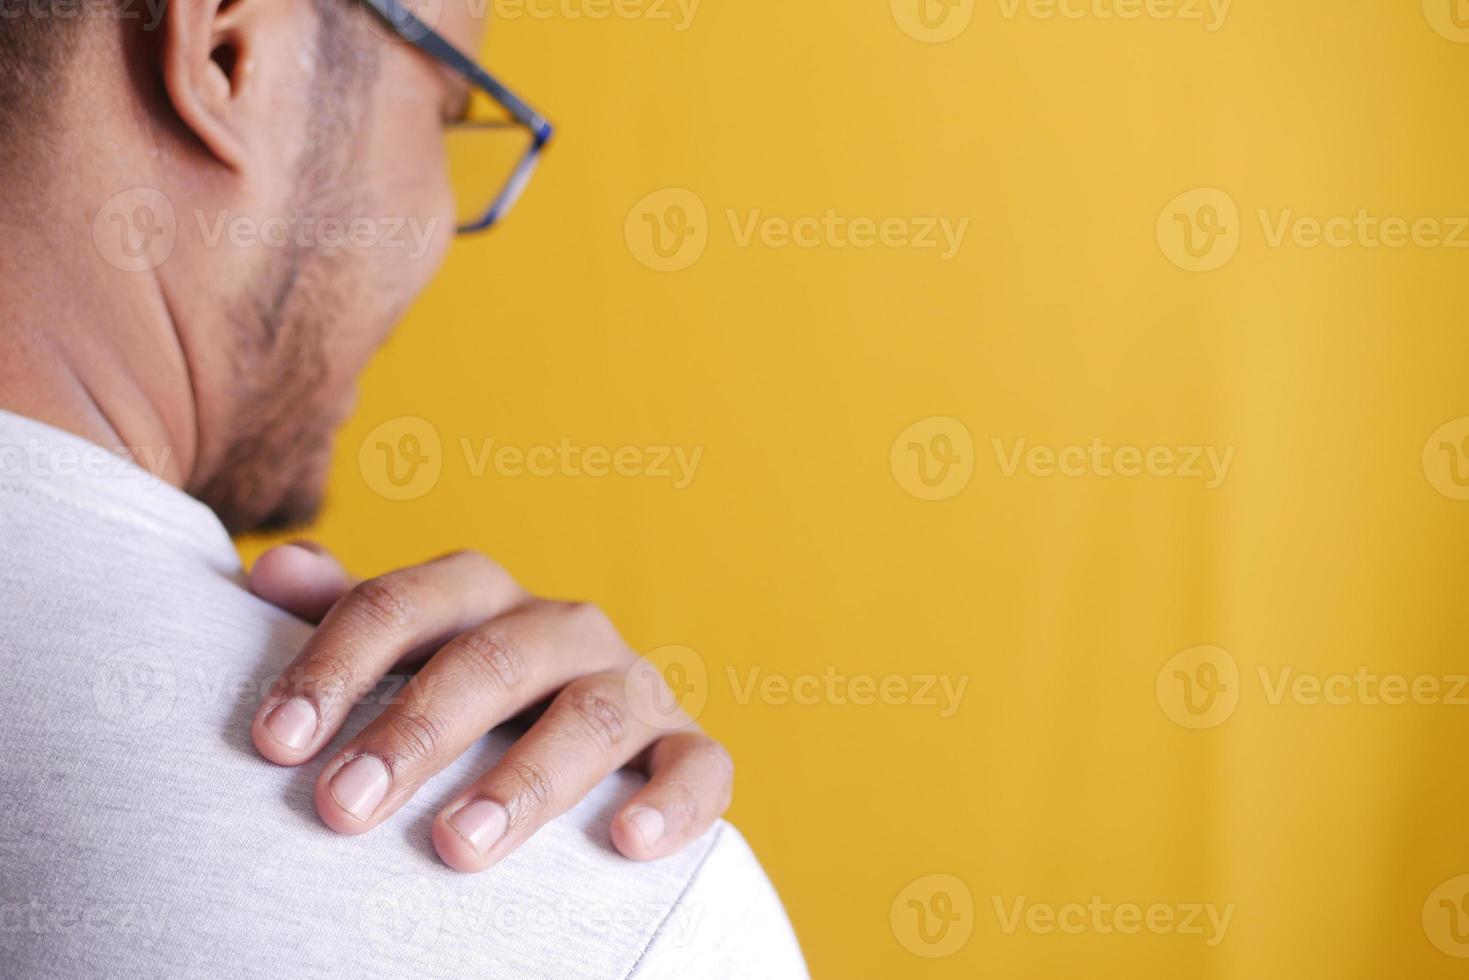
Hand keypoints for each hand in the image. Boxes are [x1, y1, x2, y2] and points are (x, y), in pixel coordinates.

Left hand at [246, 543, 732, 872]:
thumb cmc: (462, 699)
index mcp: (483, 596)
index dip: (336, 667)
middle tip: (344, 806)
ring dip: (524, 779)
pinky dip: (673, 799)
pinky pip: (699, 765)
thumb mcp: (403, 651)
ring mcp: (632, 683)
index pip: (404, 605)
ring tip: (458, 845)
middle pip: (491, 659)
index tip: (276, 743)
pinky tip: (628, 841)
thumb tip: (274, 569)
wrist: (576, 733)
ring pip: (591, 716)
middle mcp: (563, 627)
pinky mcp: (686, 744)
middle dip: (415, 731)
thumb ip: (345, 614)